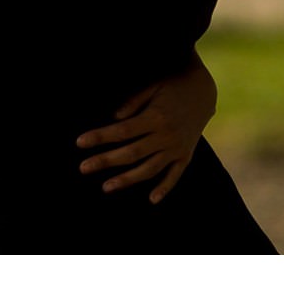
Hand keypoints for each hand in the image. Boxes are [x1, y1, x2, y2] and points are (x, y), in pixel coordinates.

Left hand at [76, 51, 217, 203]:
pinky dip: (165, 188)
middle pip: (131, 153)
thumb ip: (132, 102)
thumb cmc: (172, 84)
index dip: (100, 137)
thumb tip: (113, 118)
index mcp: (155, 117)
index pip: (122, 131)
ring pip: (150, 169)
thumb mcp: (152, 86)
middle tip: (83, 168)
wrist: (204, 89)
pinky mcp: (186, 155)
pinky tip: (151, 199)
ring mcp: (177, 148)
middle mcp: (166, 136)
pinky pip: (175, 175)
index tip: (80, 142)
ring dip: (127, 180)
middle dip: (105, 161)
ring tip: (106, 187)